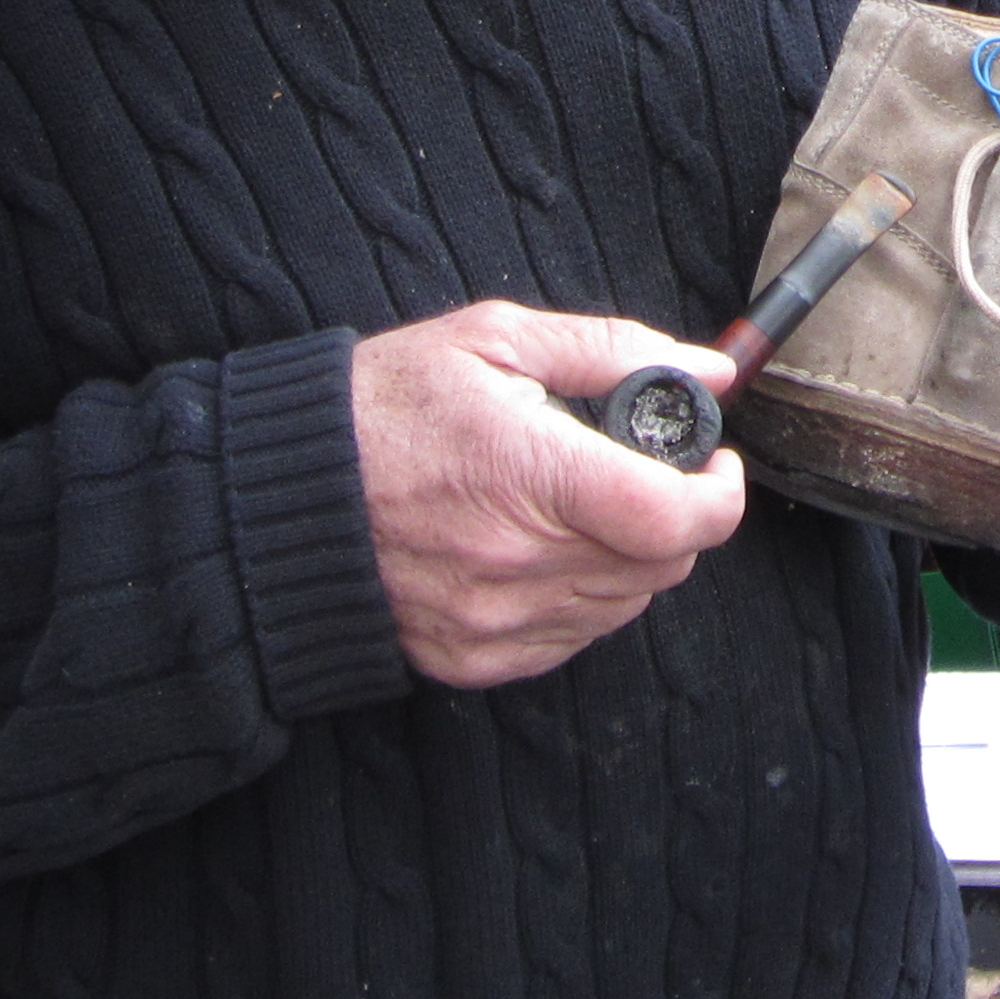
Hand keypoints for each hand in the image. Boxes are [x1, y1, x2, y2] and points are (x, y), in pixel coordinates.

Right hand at [351, 303, 747, 687]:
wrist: (281, 498)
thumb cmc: (383, 407)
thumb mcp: (494, 340)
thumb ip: (611, 350)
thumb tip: (708, 371)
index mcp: (530, 475)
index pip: (673, 518)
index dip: (718, 495)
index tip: (716, 464)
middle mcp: (518, 562)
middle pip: (662, 563)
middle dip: (672, 513)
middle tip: (634, 468)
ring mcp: (495, 620)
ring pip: (625, 603)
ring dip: (628, 555)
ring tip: (575, 503)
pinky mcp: (474, 658)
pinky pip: (574, 639)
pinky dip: (581, 596)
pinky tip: (540, 547)